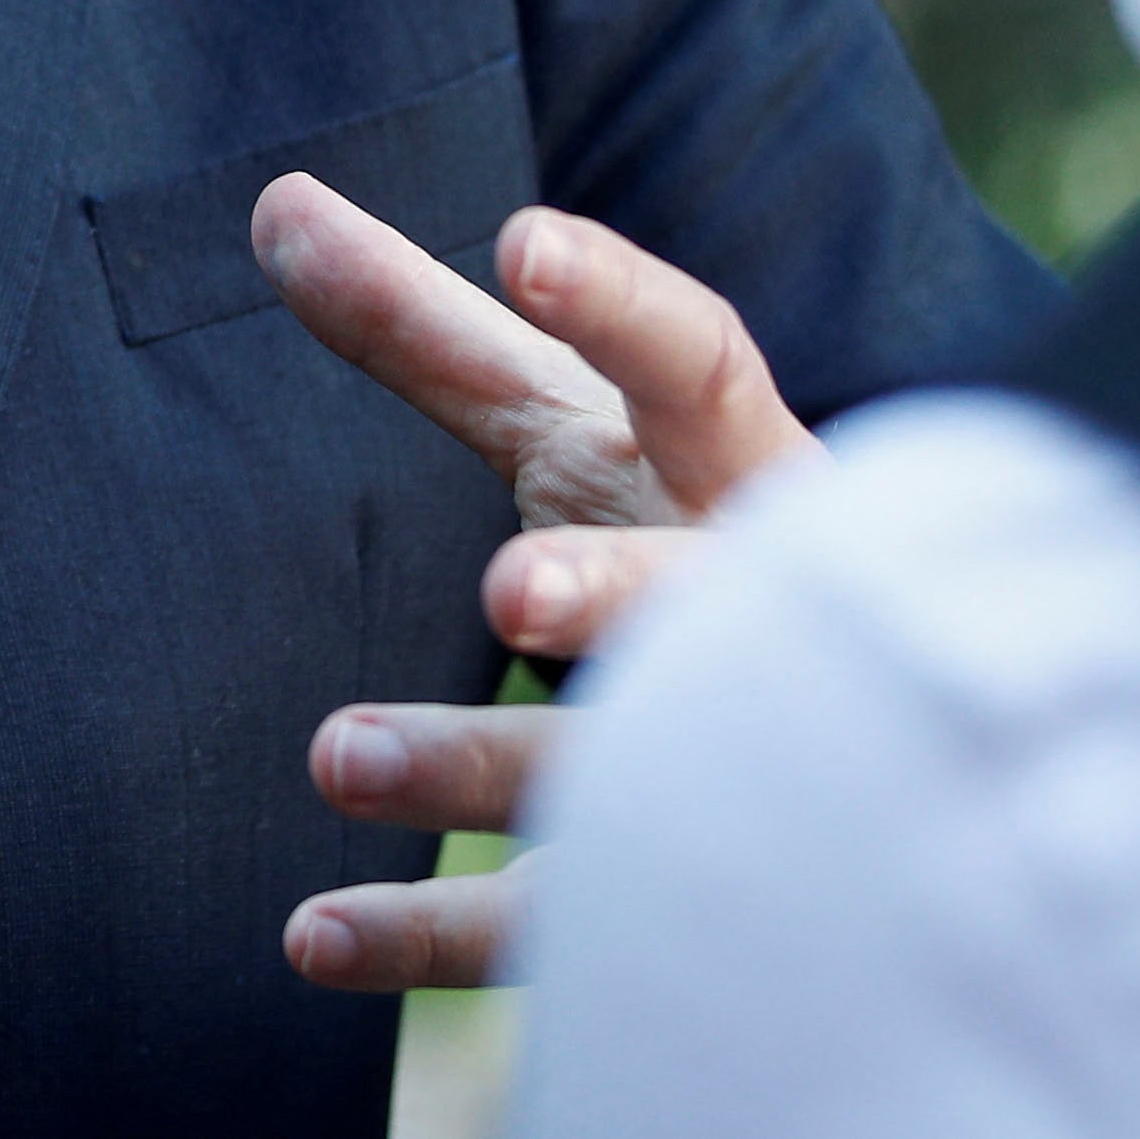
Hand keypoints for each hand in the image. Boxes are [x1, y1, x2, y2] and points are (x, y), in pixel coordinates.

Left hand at [252, 175, 813, 993]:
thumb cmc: (673, 528)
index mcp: (733, 468)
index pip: (697, 366)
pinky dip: (428, 934)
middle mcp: (752, 612)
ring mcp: (729, 762)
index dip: (618, 304)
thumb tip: (274, 203)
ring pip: (621, 772)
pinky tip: (308, 935)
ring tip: (336, 753)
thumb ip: (430, 329)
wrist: (865, 745)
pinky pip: (552, 926)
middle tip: (512, 589)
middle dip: (616, 589)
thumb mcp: (568, 421)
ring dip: (480, 765)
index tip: (523, 243)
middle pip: (699, 598)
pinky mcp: (670, 892)